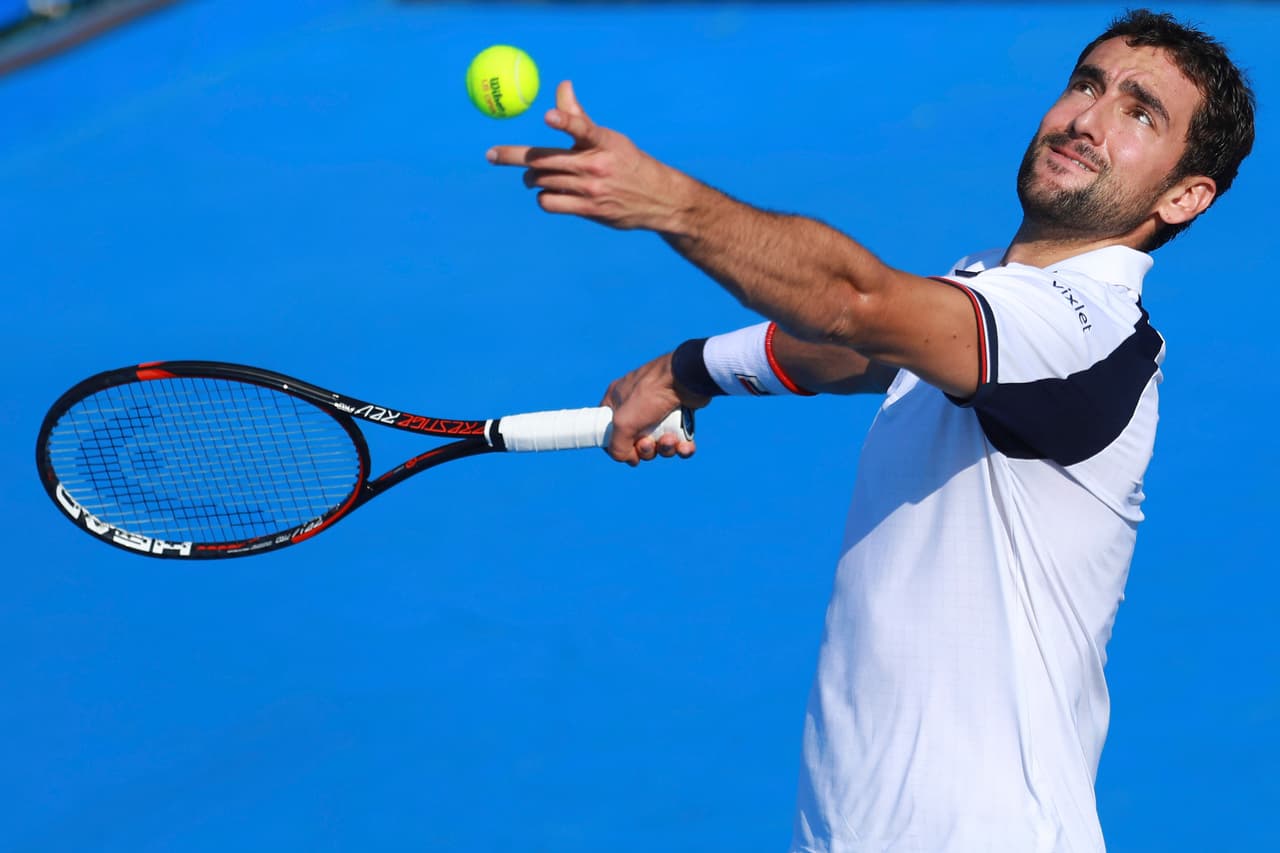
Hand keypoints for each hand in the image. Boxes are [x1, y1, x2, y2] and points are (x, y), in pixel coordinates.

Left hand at [486, 81, 690, 230]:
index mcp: (601, 141)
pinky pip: (550, 202)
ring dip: (530, 177)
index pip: (582, 127)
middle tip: (491, 155)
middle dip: (511, 156)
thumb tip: (563, 85)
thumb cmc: (626, 161)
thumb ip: (579, 116)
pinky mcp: (588, 209)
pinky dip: (543, 197)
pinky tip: (549, 193)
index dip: (565, 120)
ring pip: (542, 180)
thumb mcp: (608, 138)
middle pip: (543, 158)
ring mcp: (591, 189)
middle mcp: (595, 164)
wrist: (656, 198)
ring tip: (531, 176)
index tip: (548, 116)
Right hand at [600, 352, 708, 465]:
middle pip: (636, 442)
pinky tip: (685, 447)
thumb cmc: (650, 395)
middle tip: (649, 443)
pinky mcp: (681, 415)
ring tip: (670, 440)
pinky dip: (682, 448)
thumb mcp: (623, 423)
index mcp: (617, 401)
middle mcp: (637, 405)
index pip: (609, 430)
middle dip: (645, 449)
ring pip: (659, 443)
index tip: (626, 452)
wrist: (686, 378)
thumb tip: (627, 458)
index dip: (617, 446)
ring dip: (665, 449)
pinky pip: (679, 441)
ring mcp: (660, 410)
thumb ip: (617, 448)